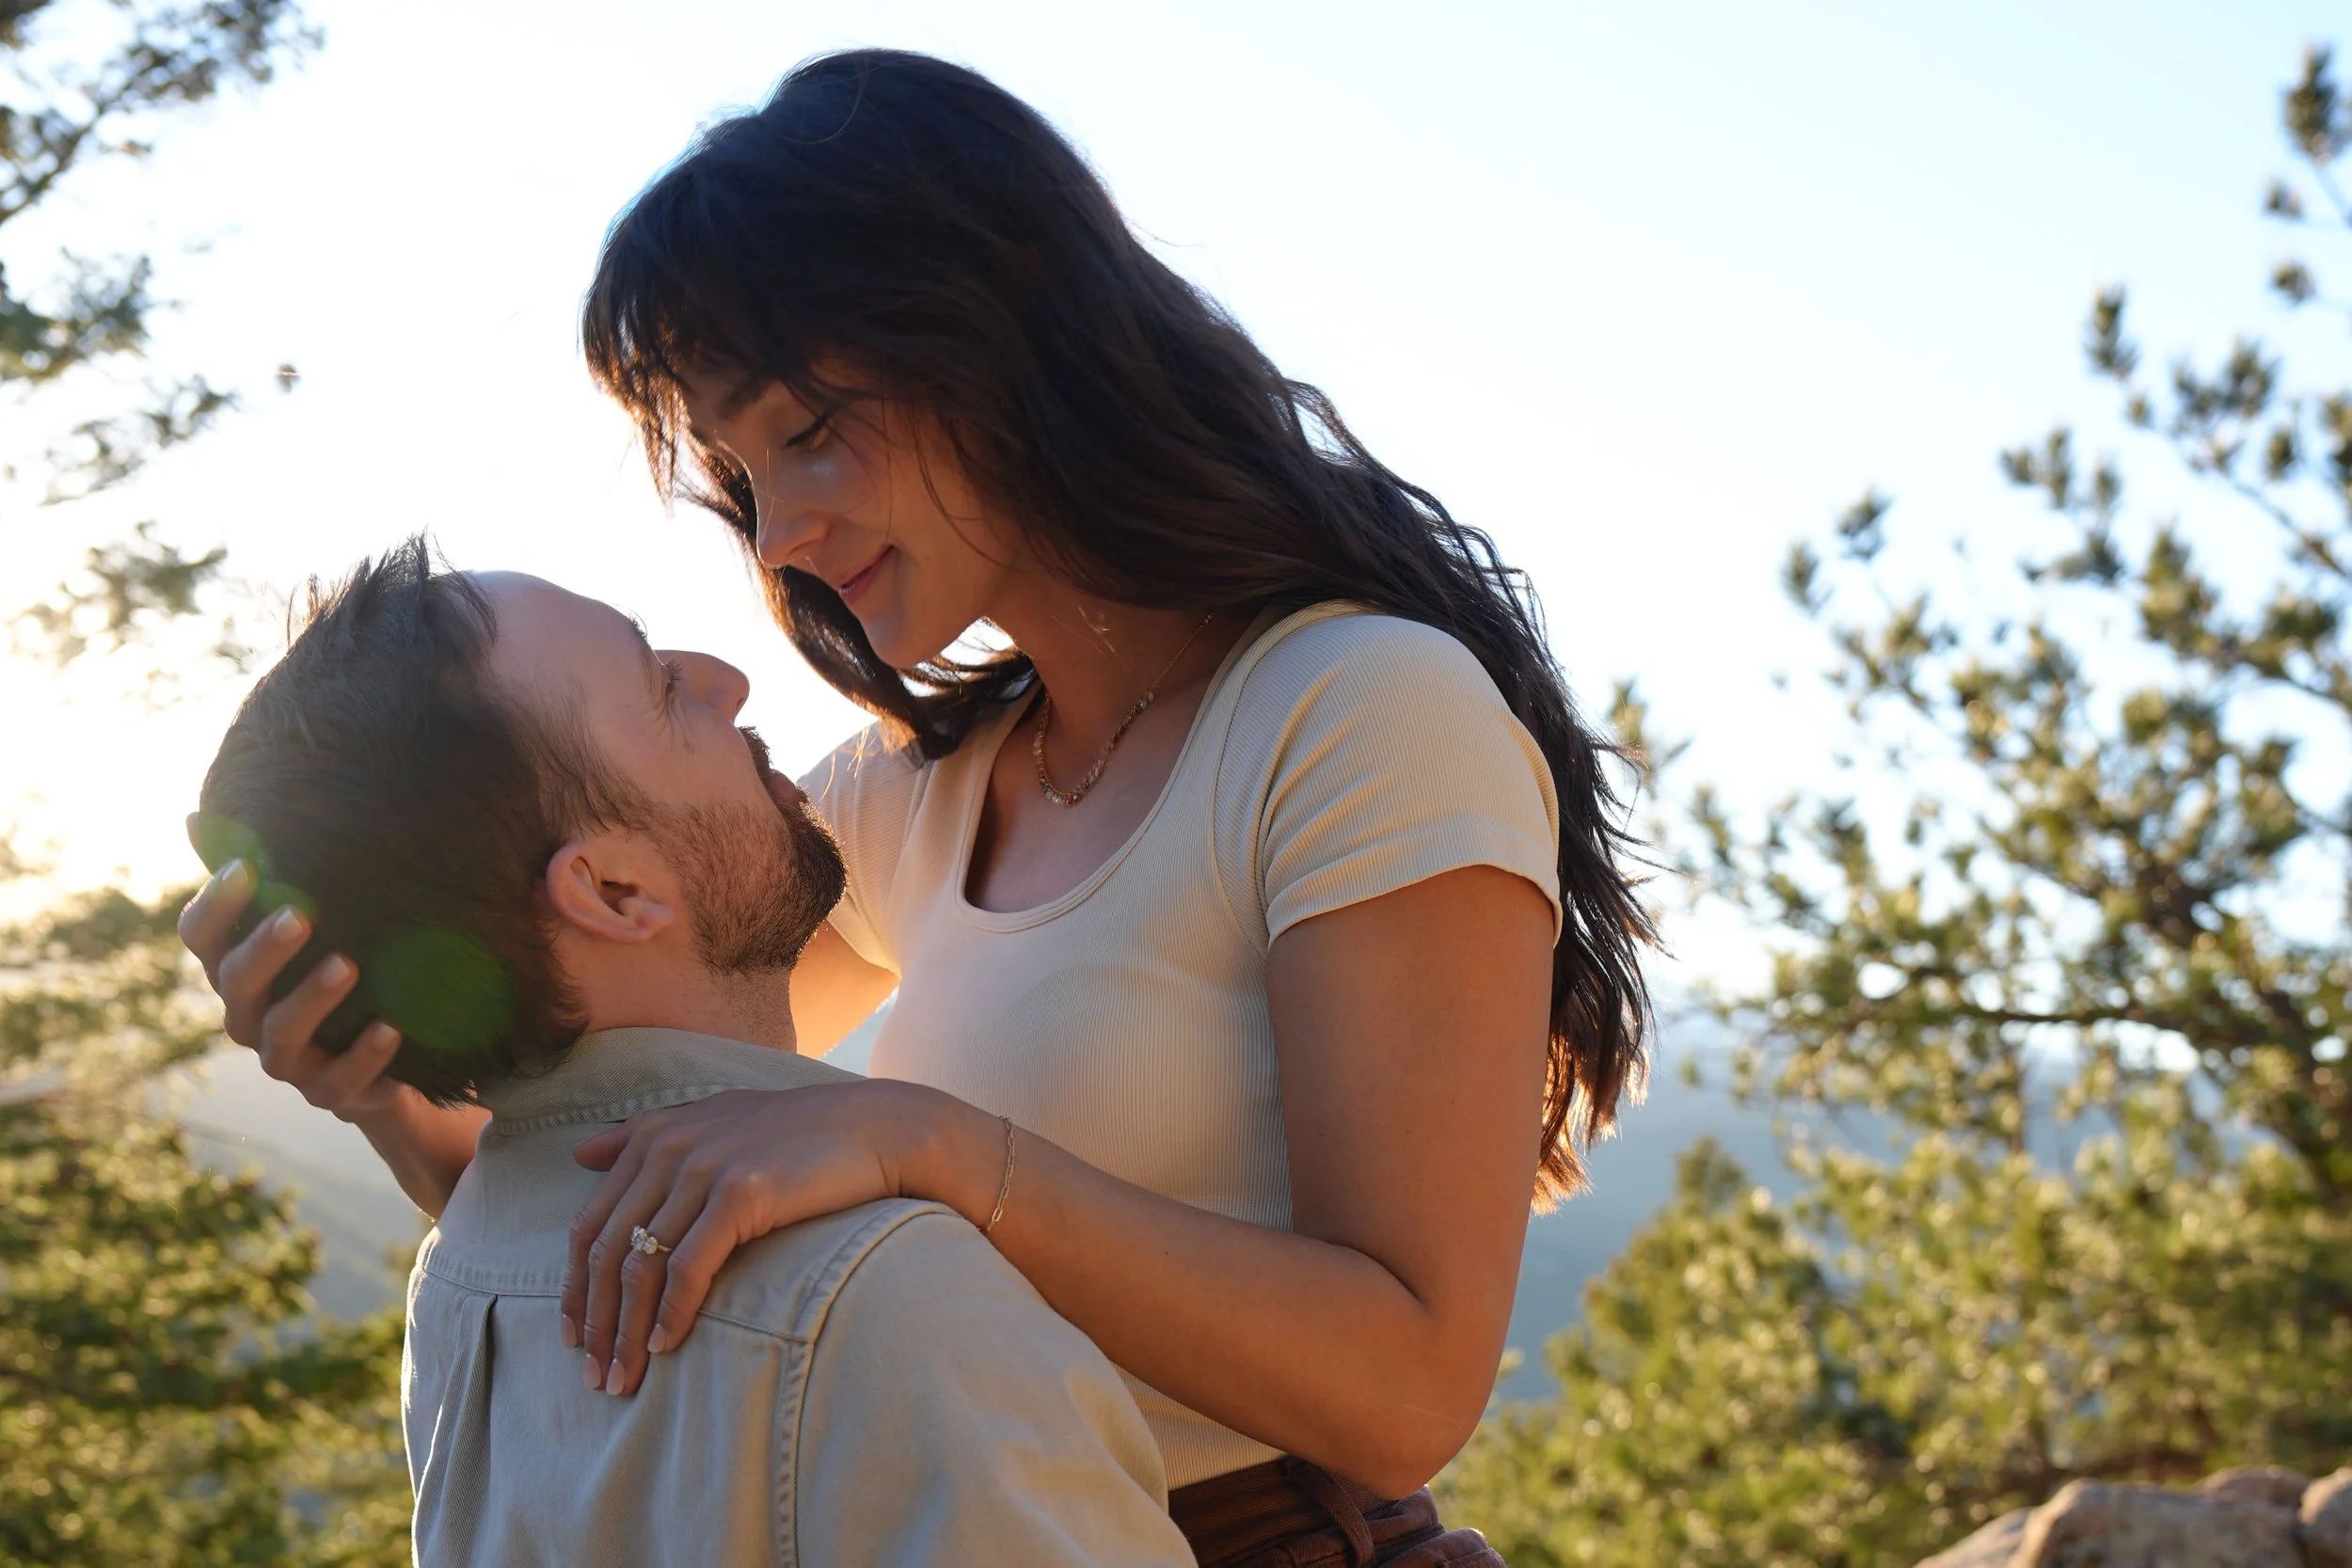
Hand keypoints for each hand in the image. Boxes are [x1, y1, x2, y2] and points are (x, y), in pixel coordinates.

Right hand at [175, 844, 404, 1119]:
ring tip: (348, 965)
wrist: (385, 1058)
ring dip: (313, 998)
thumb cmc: (332, 970)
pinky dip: (365, 1055)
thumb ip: (265, 876)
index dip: (215, 905)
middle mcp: (249, 1016)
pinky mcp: (333, 1093)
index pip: (200, 937)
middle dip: (264, 949)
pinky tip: (392, 1028)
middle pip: (235, 983)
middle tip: (299, 915)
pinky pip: (341, 1081)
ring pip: (282, 1033)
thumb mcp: (308, 923)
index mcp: (235, 971)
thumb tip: (200, 815)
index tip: (244, 867)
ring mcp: (289, 1060)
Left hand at [562, 1079, 962, 1395]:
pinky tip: (665, 1347)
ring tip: (624, 1379)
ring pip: (641, 1266)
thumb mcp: (714, 1120)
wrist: (875, 1129)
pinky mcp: (741, 1194)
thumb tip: (579, 1155)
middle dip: (594, 1323)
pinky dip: (672, 1313)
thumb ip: (644, 1135)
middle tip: (594, 1375)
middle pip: (607, 1252)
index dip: (574, 1289)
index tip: (574, 1339)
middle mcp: (669, 1149)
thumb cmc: (797, 1133)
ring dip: (626, 1332)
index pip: (589, 1225)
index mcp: (655, 1135)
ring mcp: (704, 1169)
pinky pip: (689, 1267)